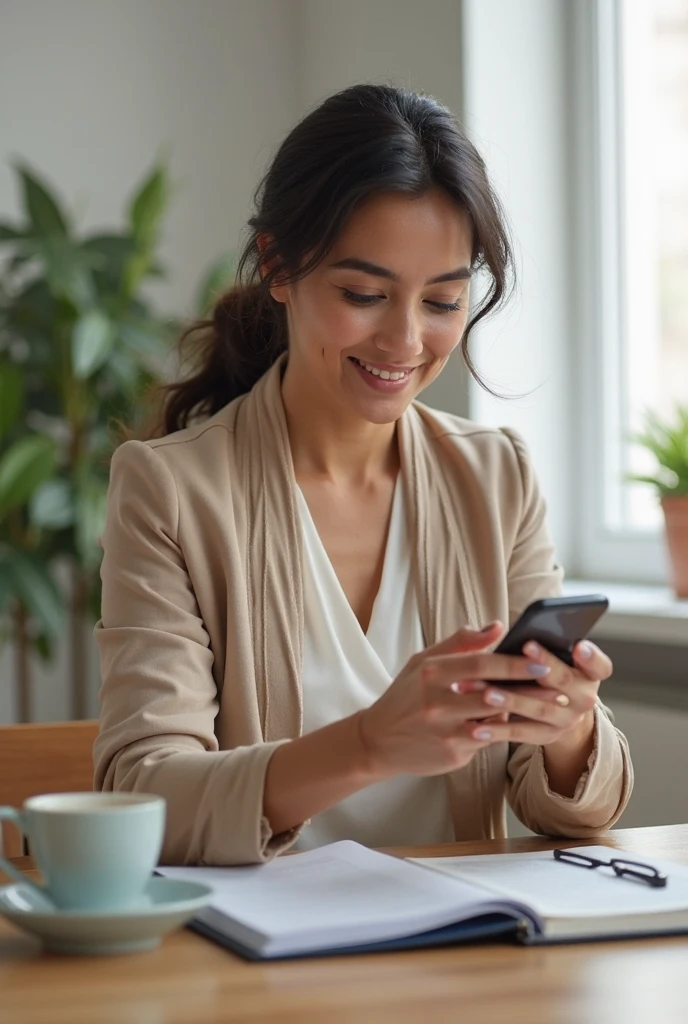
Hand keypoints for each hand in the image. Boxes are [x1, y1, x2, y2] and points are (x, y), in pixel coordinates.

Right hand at [356, 623, 580, 778]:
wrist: (377, 741)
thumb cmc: (405, 696)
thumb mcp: (423, 662)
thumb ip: (460, 643)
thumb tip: (497, 627)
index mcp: (430, 674)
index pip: (479, 665)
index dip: (513, 663)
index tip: (540, 660)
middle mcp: (437, 703)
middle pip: (492, 694)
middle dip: (529, 690)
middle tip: (559, 685)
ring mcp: (445, 732)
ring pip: (493, 720)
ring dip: (521, 712)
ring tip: (550, 704)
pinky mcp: (452, 754)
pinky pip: (487, 740)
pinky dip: (501, 729)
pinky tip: (518, 722)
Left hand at [471, 638, 611, 749]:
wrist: (553, 714)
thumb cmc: (546, 672)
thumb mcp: (550, 657)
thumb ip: (536, 641)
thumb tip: (496, 627)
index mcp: (589, 673)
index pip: (600, 665)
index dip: (590, 656)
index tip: (578, 645)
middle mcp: (584, 698)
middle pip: (565, 681)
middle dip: (544, 665)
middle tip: (525, 648)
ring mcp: (566, 720)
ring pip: (540, 708)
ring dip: (513, 700)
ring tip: (487, 692)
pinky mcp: (546, 736)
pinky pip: (521, 732)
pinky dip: (499, 729)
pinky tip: (477, 727)